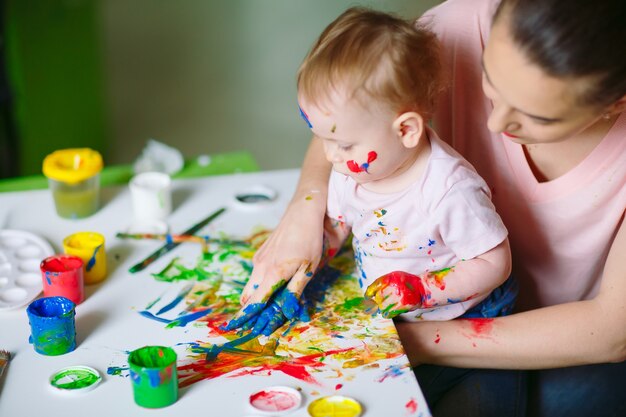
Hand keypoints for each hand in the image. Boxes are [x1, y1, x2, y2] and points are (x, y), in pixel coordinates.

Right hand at [228, 195, 324, 330]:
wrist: (302, 212)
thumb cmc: (309, 241)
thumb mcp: (308, 270)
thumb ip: (294, 292)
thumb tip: (287, 312)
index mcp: (272, 274)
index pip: (254, 302)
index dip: (246, 318)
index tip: (236, 329)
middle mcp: (260, 267)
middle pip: (248, 296)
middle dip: (249, 310)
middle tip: (256, 322)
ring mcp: (259, 259)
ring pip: (252, 285)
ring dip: (257, 297)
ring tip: (268, 307)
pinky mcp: (261, 253)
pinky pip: (257, 274)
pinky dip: (261, 284)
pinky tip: (274, 284)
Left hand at [365, 271, 426, 317]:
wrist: (423, 289)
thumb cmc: (407, 282)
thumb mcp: (395, 276)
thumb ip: (382, 282)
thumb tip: (369, 293)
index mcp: (390, 278)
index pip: (374, 286)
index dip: (369, 293)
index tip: (368, 296)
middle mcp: (394, 287)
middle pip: (377, 297)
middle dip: (377, 301)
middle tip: (379, 301)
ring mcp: (398, 297)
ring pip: (382, 306)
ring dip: (382, 307)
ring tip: (386, 305)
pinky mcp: (402, 306)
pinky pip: (388, 313)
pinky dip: (386, 313)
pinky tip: (387, 311)